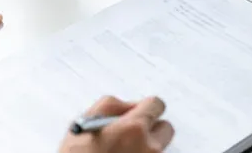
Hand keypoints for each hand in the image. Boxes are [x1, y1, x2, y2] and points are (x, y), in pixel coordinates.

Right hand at [60, 96, 174, 152]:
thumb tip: (131, 105)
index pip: (157, 105)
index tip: (139, 112)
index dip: (146, 107)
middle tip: (132, 134)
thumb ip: (113, 105)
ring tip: (122, 151)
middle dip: (151, 128)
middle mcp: (149, 148)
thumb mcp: (85, 122)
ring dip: (146, 147)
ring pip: (158, 148)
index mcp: (134, 128)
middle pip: (166, 128)